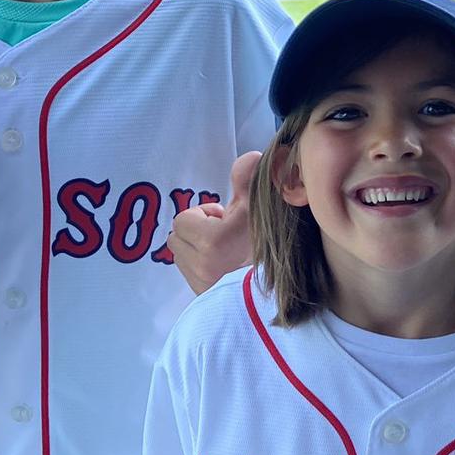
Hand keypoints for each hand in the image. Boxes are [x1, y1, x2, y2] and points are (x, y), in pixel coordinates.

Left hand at [169, 151, 259, 294]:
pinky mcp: (201, 296)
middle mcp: (202, 265)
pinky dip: (198, 265)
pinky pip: (187, 272)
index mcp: (213, 241)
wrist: (277, 284)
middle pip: (176, 237)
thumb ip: (248, 180)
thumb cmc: (267, 242)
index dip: (204, 215)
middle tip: (222, 234)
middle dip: (196, 231)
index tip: (224, 220)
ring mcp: (201, 284)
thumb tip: (251, 157)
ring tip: (222, 250)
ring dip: (195, 248)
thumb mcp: (258, 206)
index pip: (183, 219)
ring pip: (180, 254)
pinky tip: (221, 264)